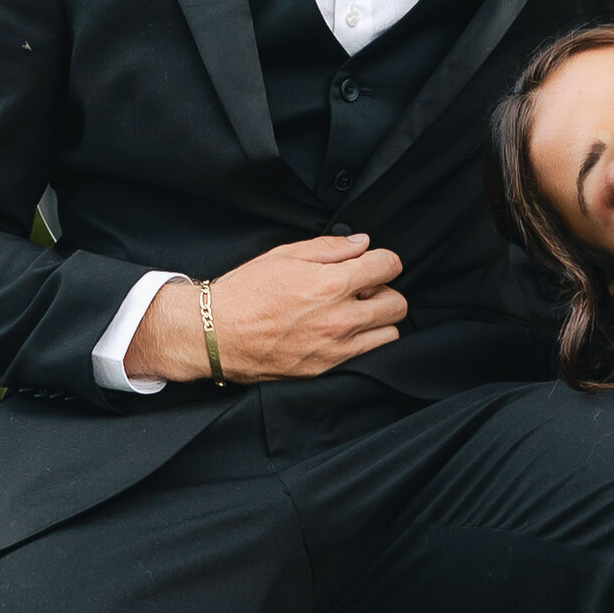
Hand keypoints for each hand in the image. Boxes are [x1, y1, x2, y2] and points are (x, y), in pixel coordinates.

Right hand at [138, 237, 405, 385]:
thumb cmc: (244, 292)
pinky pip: (366, 355)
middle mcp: (340, 318)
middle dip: (384, 291)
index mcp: (331, 284)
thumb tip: (361, 244)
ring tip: (354, 312)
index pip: (389, 266)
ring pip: (389, 333)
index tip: (369, 263)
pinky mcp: (326, 368)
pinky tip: (339, 332)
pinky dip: (362, 342)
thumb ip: (329, 248)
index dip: (382, 260)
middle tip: (362, 289)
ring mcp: (335, 348)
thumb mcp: (284, 255)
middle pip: (398, 303)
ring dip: (378, 320)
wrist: (215, 334)